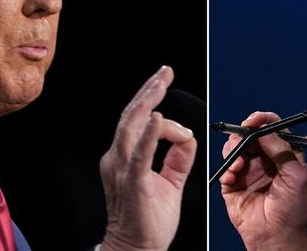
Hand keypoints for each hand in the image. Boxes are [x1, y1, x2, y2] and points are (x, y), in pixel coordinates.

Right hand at [99, 66, 197, 250]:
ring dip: (148, 101)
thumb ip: (178, 158)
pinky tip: (157, 118)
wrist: (136, 249)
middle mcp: (118, 159)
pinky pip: (139, 154)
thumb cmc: (148, 222)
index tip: (172, 103)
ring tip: (161, 83)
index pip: (138, 122)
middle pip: (131, 116)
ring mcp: (122, 169)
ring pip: (131, 126)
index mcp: (125, 158)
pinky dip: (148, 134)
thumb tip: (188, 137)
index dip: (156, 107)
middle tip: (164, 72)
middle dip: (149, 91)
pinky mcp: (132, 182)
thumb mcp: (169, 182)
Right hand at [220, 112, 306, 250]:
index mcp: (284, 155)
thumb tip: (266, 130)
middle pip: (250, 134)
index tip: (255, 121)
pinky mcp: (234, 182)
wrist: (276, 238)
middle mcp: (265, 160)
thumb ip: (283, 150)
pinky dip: (226, 168)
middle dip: (244, 134)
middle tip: (242, 139)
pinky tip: (232, 177)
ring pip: (235, 146)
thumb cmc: (293, 212)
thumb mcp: (297, 176)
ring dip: (234, 151)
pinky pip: (225, 166)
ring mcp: (249, 170)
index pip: (273, 128)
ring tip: (238, 165)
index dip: (263, 120)